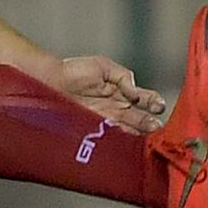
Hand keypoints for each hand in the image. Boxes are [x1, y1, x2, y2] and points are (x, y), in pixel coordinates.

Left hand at [50, 54, 167, 132]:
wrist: (49, 83)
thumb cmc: (73, 70)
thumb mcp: (103, 65)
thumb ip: (123, 76)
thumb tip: (135, 93)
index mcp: (123, 92)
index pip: (146, 100)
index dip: (155, 103)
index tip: (158, 106)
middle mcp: (118, 109)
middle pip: (141, 119)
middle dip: (150, 123)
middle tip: (155, 126)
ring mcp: (107, 121)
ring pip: (130, 131)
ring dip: (140, 134)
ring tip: (147, 136)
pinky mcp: (95, 132)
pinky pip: (113, 138)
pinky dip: (122, 141)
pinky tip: (129, 142)